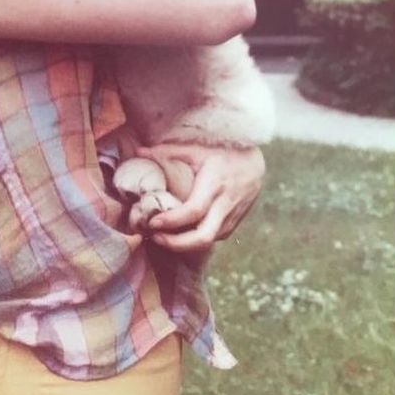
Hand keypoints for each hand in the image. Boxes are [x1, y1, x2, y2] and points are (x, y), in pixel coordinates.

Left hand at [136, 143, 264, 252]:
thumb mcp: (196, 149)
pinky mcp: (233, 225)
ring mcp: (231, 218)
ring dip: (183, 244)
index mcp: (215, 185)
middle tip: (154, 237)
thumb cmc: (222, 153)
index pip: (194, 211)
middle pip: (203, 237)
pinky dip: (194, 240)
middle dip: (176, 244)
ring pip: (208, 242)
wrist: (255, 164)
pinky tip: (178, 233)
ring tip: (160, 236)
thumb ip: (167, 152)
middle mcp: (225, 205)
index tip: (152, 222)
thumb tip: (139, 151)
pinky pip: (213, 238)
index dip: (172, 221)